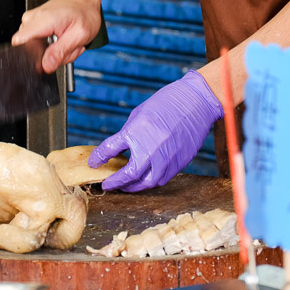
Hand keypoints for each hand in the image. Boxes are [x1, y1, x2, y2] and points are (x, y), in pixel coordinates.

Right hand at [11, 0, 102, 73]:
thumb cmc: (84, 10)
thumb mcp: (80, 34)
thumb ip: (61, 51)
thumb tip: (46, 66)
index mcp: (43, 20)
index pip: (19, 44)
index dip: (32, 57)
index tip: (49, 55)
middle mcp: (32, 19)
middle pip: (31, 50)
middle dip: (51, 55)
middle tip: (67, 46)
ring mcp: (31, 20)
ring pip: (35, 49)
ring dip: (54, 51)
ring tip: (66, 40)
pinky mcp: (33, 23)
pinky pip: (38, 43)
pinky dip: (53, 45)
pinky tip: (62, 38)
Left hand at [89, 71, 223, 191]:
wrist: (196, 102)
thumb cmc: (166, 103)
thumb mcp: (139, 114)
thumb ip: (129, 134)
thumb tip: (119, 150)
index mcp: (136, 131)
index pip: (109, 150)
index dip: (98, 159)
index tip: (94, 164)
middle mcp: (150, 148)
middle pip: (128, 175)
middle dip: (115, 182)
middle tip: (107, 185)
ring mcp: (166, 158)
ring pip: (146, 183)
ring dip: (133, 187)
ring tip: (125, 186)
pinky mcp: (179, 162)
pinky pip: (162, 179)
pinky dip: (150, 182)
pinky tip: (144, 179)